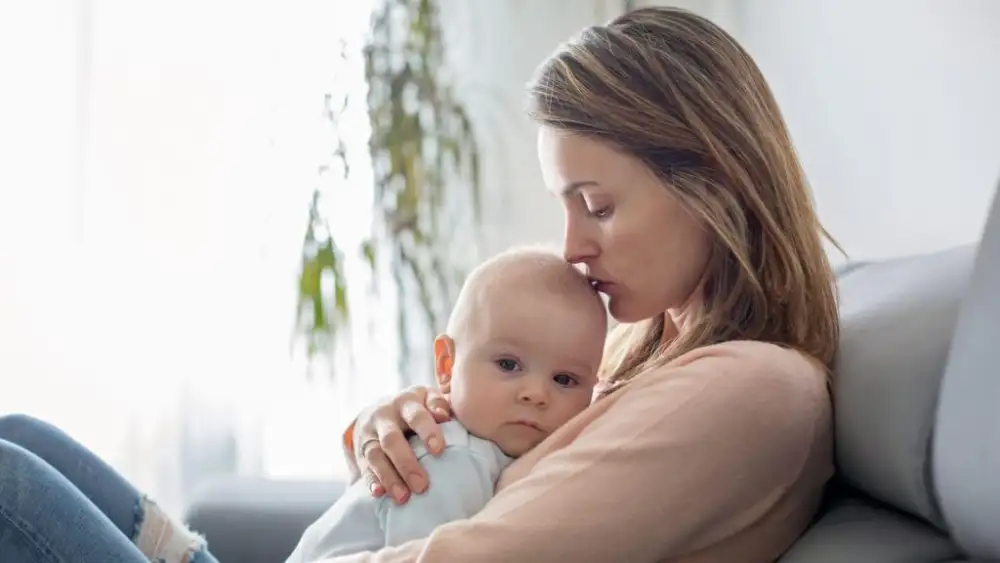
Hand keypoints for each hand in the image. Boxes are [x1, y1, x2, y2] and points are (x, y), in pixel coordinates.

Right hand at [354, 385, 451, 503]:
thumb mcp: (426, 397)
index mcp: (404, 402)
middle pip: (391, 440)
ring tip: (403, 497)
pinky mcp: (360, 452)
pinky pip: (364, 467)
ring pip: (375, 456)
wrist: (377, 409)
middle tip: (422, 486)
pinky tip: (379, 493)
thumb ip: (438, 404)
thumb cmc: (413, 407)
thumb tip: (444, 416)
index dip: (427, 432)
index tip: (439, 451)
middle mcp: (383, 417)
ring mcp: (369, 435)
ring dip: (389, 478)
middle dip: (406, 464)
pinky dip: (371, 481)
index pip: (415, 416)